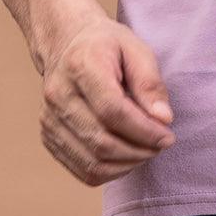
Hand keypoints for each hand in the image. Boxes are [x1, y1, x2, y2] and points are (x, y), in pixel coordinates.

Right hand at [39, 17, 176, 186]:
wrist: (66, 43)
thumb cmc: (106, 45)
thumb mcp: (136, 48)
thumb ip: (150, 82)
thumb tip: (163, 119)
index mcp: (81, 65)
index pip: (112, 110)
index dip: (144, 130)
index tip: (167, 135)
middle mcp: (58, 95)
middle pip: (101, 141)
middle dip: (139, 151)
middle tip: (161, 144)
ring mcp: (49, 119)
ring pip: (92, 162)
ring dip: (127, 164)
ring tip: (147, 150)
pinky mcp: (48, 137)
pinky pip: (82, 169)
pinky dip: (110, 171)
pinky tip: (127, 156)